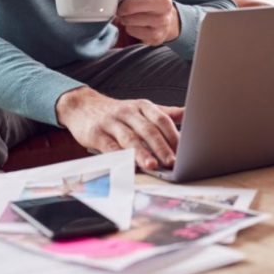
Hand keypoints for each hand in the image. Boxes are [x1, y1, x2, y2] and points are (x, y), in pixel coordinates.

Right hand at [56, 86, 183, 169]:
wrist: (82, 106)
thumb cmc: (118, 112)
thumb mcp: (141, 108)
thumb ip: (165, 114)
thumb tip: (190, 113)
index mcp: (143, 106)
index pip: (162, 120)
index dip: (174, 135)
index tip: (185, 151)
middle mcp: (129, 112)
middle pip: (148, 129)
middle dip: (161, 147)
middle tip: (173, 162)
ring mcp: (112, 122)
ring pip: (129, 138)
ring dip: (142, 153)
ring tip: (153, 166)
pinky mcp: (96, 134)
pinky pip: (109, 147)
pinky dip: (119, 157)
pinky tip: (128, 167)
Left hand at [116, 0, 180, 45]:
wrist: (166, 19)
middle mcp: (166, 4)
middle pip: (129, 5)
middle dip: (122, 5)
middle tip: (124, 5)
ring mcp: (162, 22)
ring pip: (129, 19)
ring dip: (124, 17)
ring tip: (130, 14)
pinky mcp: (156, 36)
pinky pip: (131, 30)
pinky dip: (129, 27)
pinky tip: (135, 24)